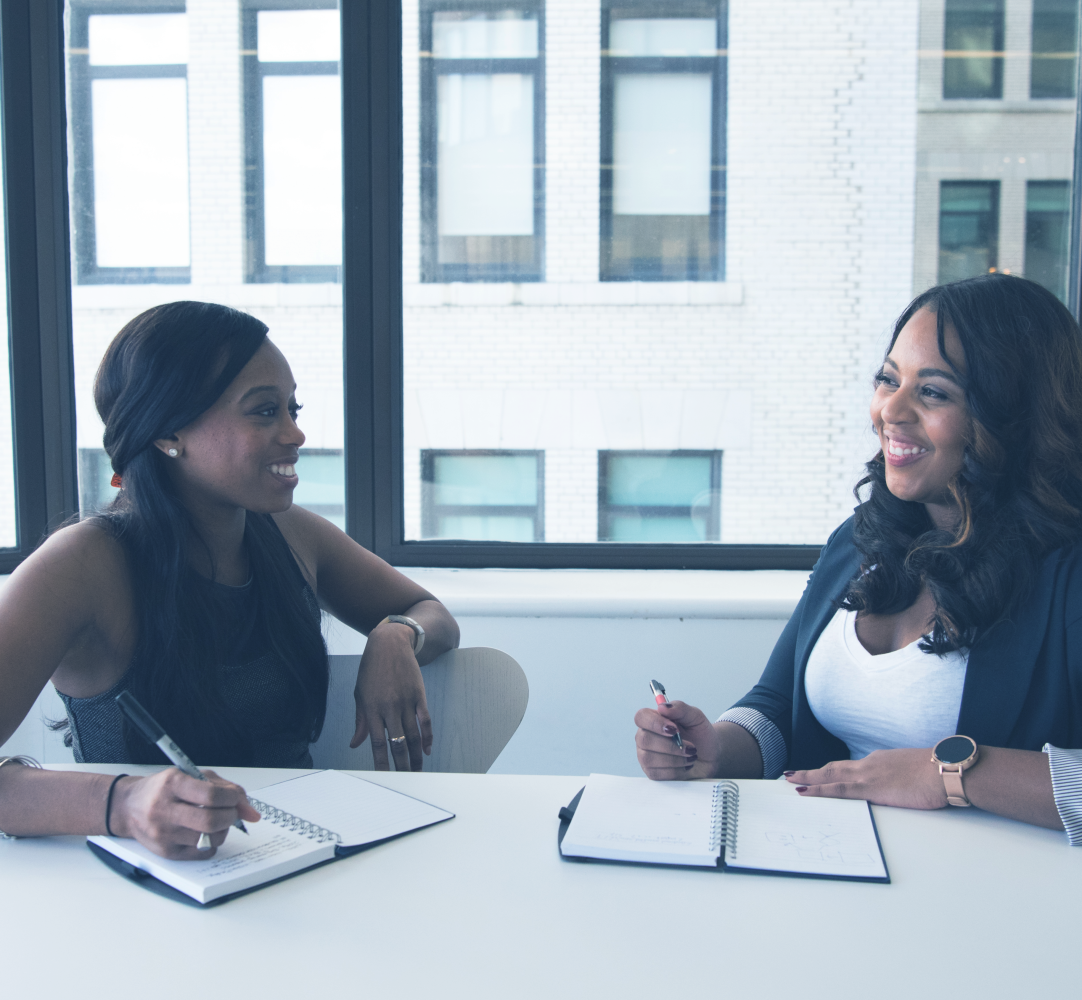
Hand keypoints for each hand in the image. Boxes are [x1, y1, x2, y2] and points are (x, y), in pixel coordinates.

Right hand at [110, 768, 260, 859]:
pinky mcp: (165, 852)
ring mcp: (163, 834)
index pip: (210, 795)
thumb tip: (251, 811)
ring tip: (217, 821)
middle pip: (210, 821)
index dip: (232, 798)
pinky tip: (206, 832)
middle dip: (230, 816)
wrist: (128, 806)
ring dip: (223, 830)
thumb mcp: (191, 776)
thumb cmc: (164, 789)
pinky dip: (212, 843)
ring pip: (208, 839)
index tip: (236, 798)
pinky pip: (201, 853)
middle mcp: (164, 810)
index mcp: (172, 785)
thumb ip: (223, 788)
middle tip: (232, 812)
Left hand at [351, 622, 431, 770]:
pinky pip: (425, 721)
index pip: (376, 742)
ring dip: (415, 756)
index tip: (384, 777)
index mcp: (371, 708)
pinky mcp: (419, 695)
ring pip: (413, 735)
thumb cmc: (371, 669)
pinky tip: (426, 749)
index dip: (381, 762)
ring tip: (417, 770)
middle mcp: (389, 707)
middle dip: (401, 764)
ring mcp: (406, 701)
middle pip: (397, 743)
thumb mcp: (360, 693)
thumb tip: (356, 743)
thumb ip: (360, 720)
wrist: (390, 643)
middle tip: (405, 779)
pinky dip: (427, 737)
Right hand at [634, 701, 722, 779]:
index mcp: (654, 720)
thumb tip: (662, 707)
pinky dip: (675, 771)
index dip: (654, 723)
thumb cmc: (701, 735)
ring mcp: (646, 756)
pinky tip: (685, 766)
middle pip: (644, 740)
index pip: (641, 717)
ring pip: (649, 758)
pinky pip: (657, 773)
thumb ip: (680, 708)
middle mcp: (646, 737)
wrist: (711, 756)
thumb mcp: (696, 717)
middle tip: (690, 747)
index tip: (674, 729)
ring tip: (690, 756)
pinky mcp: (652, 773)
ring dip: (675, 759)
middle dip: (670, 746)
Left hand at [785, 748, 948, 808]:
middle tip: (792, 774)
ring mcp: (867, 775)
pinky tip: (804, 792)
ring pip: (829, 776)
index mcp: (879, 761)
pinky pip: (836, 789)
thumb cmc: (938, 773)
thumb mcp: (915, 773)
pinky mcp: (870, 788)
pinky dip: (817, 790)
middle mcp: (869, 765)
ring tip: (790, 780)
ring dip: (808, 778)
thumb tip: (900, 784)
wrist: (946, 770)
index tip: (820, 773)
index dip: (832, 771)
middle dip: (812, 772)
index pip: (850, 767)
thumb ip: (901, 777)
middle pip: (833, 768)